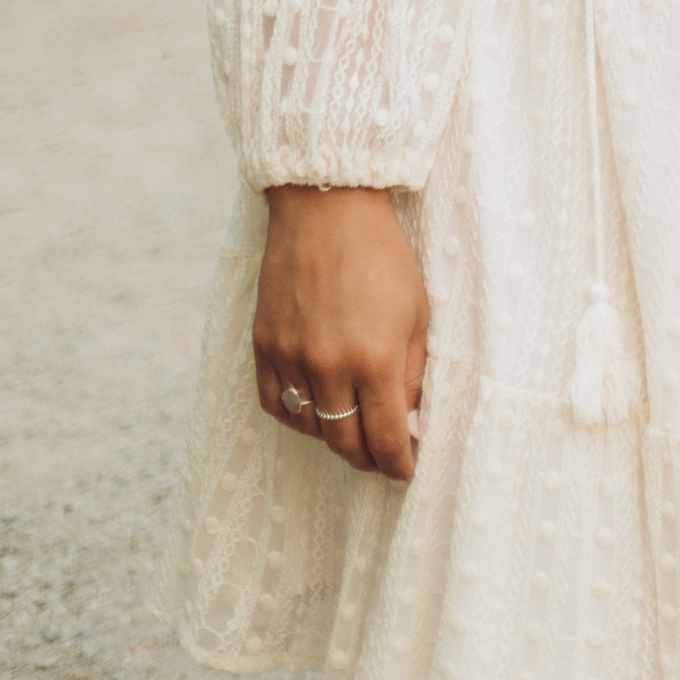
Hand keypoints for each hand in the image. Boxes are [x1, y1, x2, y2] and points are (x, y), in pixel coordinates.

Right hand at [253, 186, 429, 482]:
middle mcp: (329, 365)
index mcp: (374, 358)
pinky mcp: (264, 345)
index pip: (385, 438)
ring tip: (353, 430)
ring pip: (311, 428)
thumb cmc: (382, 256)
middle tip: (382, 459)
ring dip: (334, 436)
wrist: (328, 207)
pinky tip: (316, 410)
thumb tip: (409, 429)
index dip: (398, 464)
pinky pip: (277, 405)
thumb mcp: (416, 312)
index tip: (406, 473)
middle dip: (368, 459)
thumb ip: (413, 375)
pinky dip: (298, 416)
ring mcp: (291, 357)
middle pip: (344, 443)